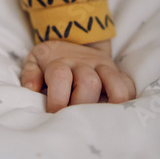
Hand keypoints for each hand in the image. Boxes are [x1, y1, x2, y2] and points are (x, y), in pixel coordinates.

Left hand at [20, 38, 135, 112]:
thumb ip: (30, 74)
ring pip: (114, 82)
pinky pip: (128, 84)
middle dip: (82, 105)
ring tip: (105, 121)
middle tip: (76, 121)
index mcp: (60, 62)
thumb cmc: (51, 60)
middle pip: (88, 82)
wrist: (73, 37)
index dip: (57, 99)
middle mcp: (83, 64)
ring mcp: (102, 67)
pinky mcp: (116, 71)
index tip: (53, 116)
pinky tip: (121, 114)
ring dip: (111, 102)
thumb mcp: (34, 61)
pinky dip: (128, 99)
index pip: (60, 77)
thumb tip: (32, 89)